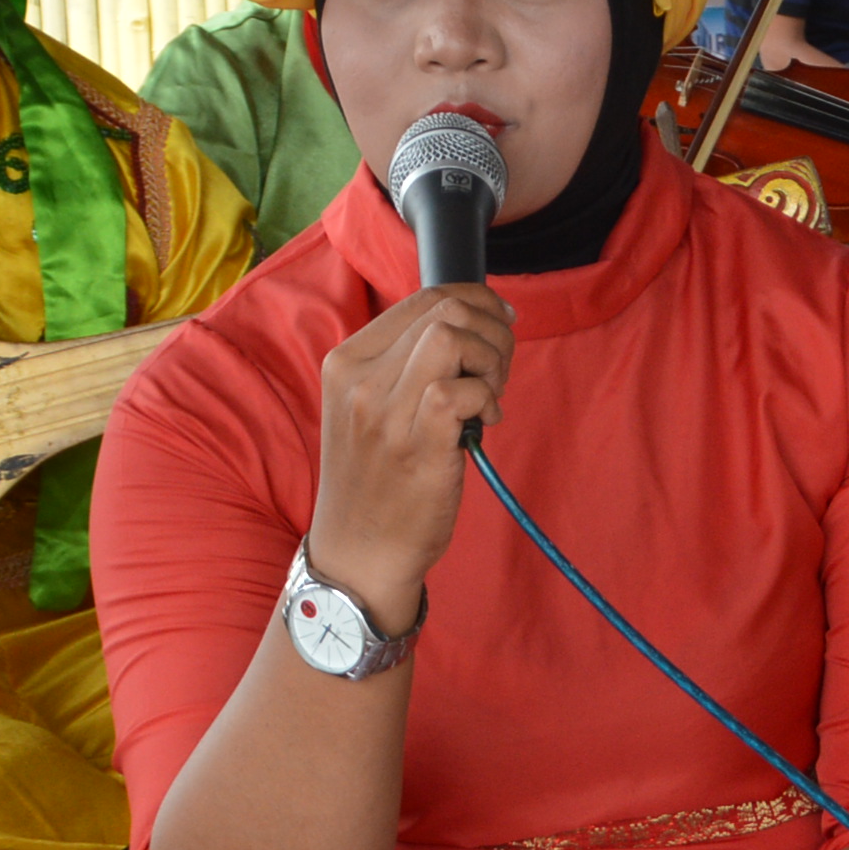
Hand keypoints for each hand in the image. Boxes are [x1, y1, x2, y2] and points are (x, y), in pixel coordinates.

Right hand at [304, 281, 511, 633]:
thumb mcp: (372, 407)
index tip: (501, 321)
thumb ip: (406, 364)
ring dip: (491, 358)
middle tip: (498, 370)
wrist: (358, 551)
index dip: (477, 301)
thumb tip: (470, 325)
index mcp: (347, 360)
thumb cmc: (377, 479)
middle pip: (445, 309)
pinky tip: (483, 423)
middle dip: (492, 329)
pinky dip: (487, 398)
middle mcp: (360, 378)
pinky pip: (463, 389)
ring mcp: (385, 410)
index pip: (423, 298)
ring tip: (490, 394)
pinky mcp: (417, 443)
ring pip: (452, 336)